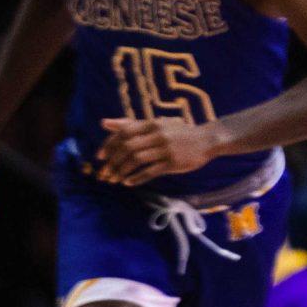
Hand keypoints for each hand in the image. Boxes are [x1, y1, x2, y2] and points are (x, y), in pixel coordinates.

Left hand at [95, 116, 223, 184]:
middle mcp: (157, 134)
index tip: (100, 157)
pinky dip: (137, 178)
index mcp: (152, 124)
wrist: (207, 140)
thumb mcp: (156, 124)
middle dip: (112, 162)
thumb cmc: (179, 132)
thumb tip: (104, 123)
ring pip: (136, 160)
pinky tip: (128, 183)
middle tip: (104, 173)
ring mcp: (165, 149)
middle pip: (127, 148)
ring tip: (114, 180)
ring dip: (122, 171)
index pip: (124, 133)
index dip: (109, 145)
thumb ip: (131, 124)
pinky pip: (150, 171)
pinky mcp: (173, 162)